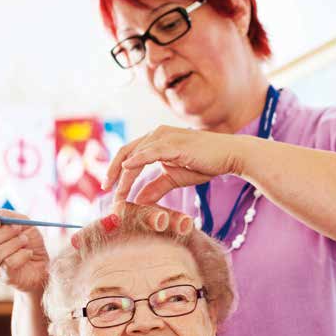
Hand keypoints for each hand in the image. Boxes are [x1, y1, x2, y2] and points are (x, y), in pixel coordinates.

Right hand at [0, 209, 49, 292]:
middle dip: (3, 233)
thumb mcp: (21, 222)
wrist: (45, 260)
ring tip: (25, 241)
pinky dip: (21, 255)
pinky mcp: (5, 277)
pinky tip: (28, 253)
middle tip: (18, 230)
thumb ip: (6, 215)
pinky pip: (8, 264)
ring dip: (13, 244)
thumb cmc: (29, 240)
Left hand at [102, 126, 241, 204]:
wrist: (229, 156)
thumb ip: (156, 187)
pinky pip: (150, 152)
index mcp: (156, 140)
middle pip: (126, 151)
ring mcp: (165, 137)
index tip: (111, 191)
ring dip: (124, 174)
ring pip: (135, 154)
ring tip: (118, 192)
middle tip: (106, 191)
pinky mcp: (174, 144)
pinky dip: (137, 160)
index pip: (129, 154)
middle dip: (113, 172)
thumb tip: (139, 201)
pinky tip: (127, 169)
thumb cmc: (204, 164)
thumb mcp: (174, 178)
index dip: (117, 172)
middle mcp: (157, 134)